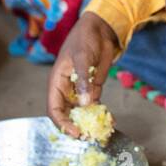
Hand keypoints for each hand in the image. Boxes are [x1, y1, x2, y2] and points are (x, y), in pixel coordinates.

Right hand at [46, 12, 119, 137]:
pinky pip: (95, 106)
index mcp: (57, 82)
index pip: (54, 109)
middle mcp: (67, 90)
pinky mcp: (93, 89)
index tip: (75, 131)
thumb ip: (83, 80)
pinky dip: (102, 114)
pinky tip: (110, 121)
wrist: (100, 28)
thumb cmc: (84, 39)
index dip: (62, 123)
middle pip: (67, 115)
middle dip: (77, 127)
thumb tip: (85, 103)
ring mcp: (81, 90)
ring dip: (90, 123)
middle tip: (90, 136)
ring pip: (82, 113)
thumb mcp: (82, 58)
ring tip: (102, 131)